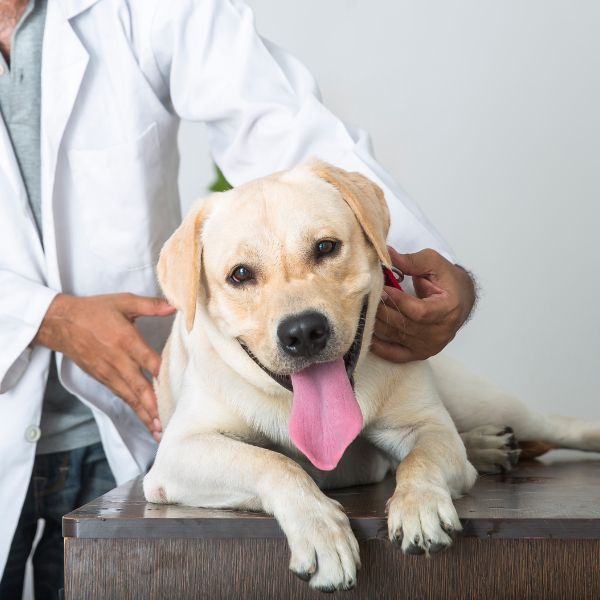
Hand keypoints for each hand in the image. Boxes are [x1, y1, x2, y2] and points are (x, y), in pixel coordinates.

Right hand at [34, 293, 175, 439]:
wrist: (61, 324)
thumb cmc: (95, 311)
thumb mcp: (124, 302)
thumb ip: (150, 305)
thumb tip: (176, 306)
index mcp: (126, 341)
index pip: (149, 361)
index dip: (163, 376)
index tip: (177, 390)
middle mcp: (119, 361)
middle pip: (140, 388)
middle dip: (154, 407)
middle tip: (167, 425)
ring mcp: (110, 373)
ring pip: (131, 397)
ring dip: (146, 415)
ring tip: (160, 432)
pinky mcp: (104, 379)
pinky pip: (123, 396)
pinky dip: (135, 409)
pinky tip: (146, 419)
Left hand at [371, 247, 475, 362]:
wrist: (460, 299)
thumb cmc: (447, 280)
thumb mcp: (433, 263)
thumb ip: (411, 261)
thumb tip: (387, 255)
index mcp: (449, 309)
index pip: (419, 311)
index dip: (398, 301)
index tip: (381, 289)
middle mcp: (441, 332)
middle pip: (404, 325)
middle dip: (382, 310)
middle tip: (366, 297)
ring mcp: (430, 346)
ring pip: (396, 337)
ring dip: (376, 323)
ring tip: (362, 309)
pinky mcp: (420, 353)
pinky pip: (395, 355)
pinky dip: (379, 347)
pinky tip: (366, 334)